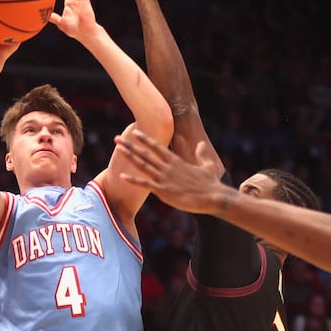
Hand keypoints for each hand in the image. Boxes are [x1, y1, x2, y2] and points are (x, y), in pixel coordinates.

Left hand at [114, 128, 230, 214]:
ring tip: (118, 149)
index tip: (135, 133)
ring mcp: (165, 178)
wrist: (212, 197)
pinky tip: (122, 176)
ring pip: (143, 165)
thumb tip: (201, 144)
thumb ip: (202, 154)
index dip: (145, 139)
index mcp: (176, 162)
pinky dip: (133, 180)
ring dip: (130, 156)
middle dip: (130, 145)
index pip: (157, 147)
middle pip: (145, 153)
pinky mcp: (164, 191)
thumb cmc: (210, 184)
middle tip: (117, 138)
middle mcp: (168, 167)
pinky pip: (145, 184)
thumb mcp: (207, 166)